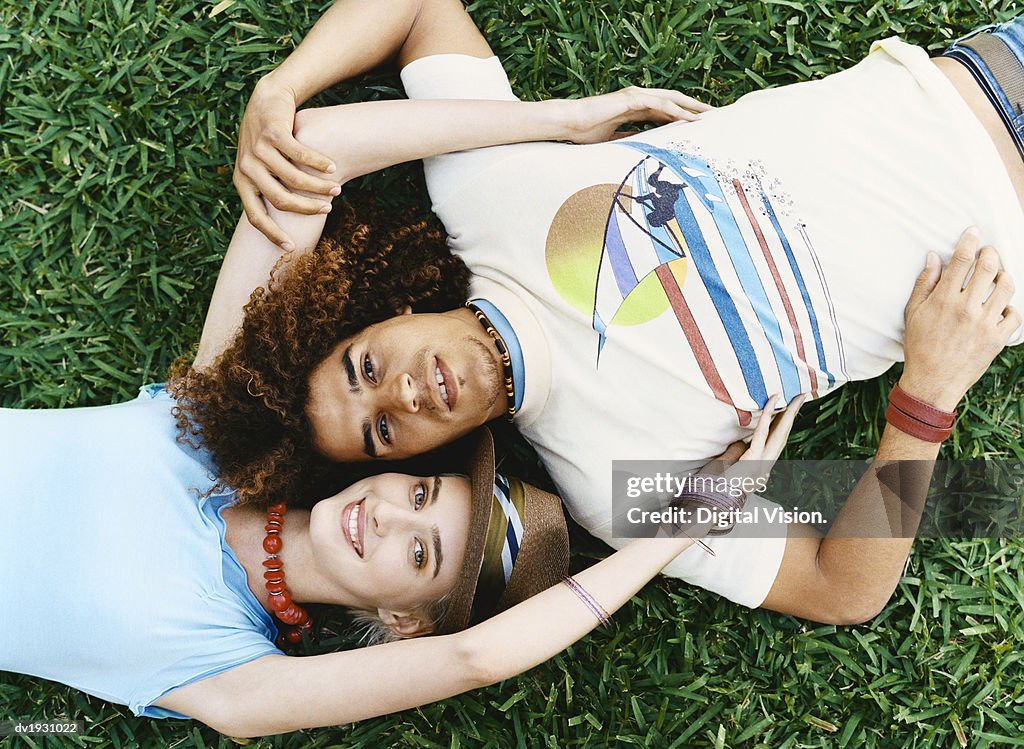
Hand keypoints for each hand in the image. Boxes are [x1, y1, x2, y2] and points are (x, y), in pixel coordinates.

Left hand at [234, 75, 339, 249]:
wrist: (266, 99)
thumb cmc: (268, 141)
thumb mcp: (260, 167)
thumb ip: (268, 190)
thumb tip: (285, 225)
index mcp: (241, 181)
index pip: (255, 217)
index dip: (273, 234)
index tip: (292, 247)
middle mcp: (247, 167)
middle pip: (280, 200)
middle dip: (307, 208)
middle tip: (328, 209)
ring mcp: (258, 149)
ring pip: (294, 179)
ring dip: (319, 187)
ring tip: (336, 188)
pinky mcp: (274, 133)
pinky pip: (300, 155)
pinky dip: (319, 164)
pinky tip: (333, 168)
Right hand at [559, 86, 710, 144]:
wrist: (569, 123)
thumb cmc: (585, 132)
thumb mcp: (613, 139)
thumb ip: (629, 138)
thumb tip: (641, 148)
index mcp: (634, 108)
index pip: (665, 110)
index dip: (683, 116)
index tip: (699, 125)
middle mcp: (638, 99)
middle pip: (673, 101)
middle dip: (694, 108)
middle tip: (714, 117)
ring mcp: (635, 96)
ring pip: (671, 99)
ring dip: (691, 107)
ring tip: (709, 115)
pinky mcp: (631, 98)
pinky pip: (659, 104)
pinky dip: (676, 110)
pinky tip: (690, 117)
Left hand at [670, 394, 803, 535]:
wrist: (704, 508)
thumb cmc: (710, 488)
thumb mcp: (723, 466)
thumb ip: (734, 453)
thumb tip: (740, 441)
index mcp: (759, 469)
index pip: (775, 442)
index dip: (783, 424)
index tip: (789, 407)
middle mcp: (764, 468)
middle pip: (782, 437)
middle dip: (793, 416)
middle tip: (801, 396)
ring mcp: (760, 466)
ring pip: (778, 435)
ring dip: (787, 413)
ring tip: (795, 397)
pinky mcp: (751, 463)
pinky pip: (761, 437)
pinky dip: (766, 419)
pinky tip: (771, 404)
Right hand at [900, 227, 1020, 410]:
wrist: (932, 382)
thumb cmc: (919, 347)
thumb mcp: (913, 313)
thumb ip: (924, 284)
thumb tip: (933, 257)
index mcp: (944, 300)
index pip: (961, 260)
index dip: (969, 241)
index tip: (973, 232)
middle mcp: (967, 308)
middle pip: (989, 268)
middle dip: (991, 254)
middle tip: (988, 253)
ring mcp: (985, 324)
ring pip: (1007, 287)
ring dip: (1004, 276)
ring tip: (998, 276)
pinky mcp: (997, 339)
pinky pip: (1014, 315)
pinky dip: (1010, 308)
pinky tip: (1001, 308)